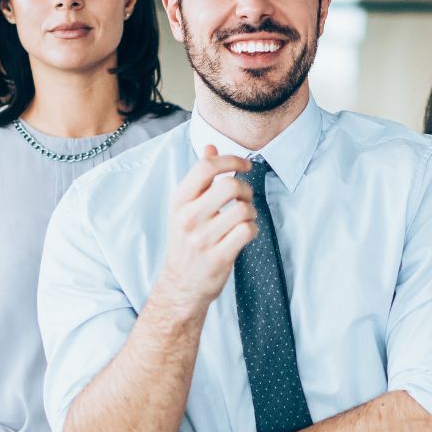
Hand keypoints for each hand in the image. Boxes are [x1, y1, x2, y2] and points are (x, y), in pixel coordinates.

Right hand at [151, 148, 255, 315]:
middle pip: (230, 185)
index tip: (244, 165)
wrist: (181, 284)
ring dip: (250, 212)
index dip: (231, 160)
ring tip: (243, 219)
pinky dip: (252, 229)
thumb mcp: (184, 207)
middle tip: (244, 198)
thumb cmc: (186, 241)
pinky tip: (245, 233)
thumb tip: (211, 147)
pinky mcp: (219, 257)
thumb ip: (199, 177)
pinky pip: (248, 231)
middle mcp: (188, 217)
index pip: (206, 166)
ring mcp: (203, 239)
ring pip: (243, 209)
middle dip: (245, 189)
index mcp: (179, 201)